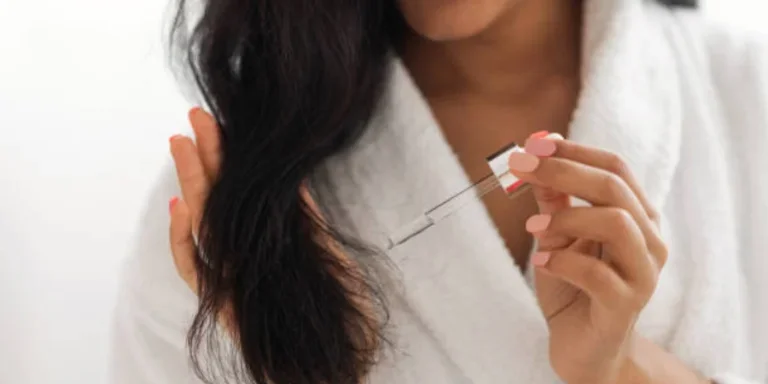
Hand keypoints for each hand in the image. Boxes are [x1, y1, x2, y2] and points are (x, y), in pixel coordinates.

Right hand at [167, 107, 369, 338]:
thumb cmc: (340, 314)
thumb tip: (292, 178)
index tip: (224, 123)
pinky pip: (194, 270)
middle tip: (196, 116)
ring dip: (191, 184)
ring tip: (182, 144)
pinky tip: (183, 205)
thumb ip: (304, 221)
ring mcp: (230, 279)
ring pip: (201, 226)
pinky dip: (183, 239)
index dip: (228, 160)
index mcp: (265, 244)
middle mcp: (242, 258)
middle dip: (205, 157)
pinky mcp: (222, 304)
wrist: (340, 363)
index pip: (239, 195)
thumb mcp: (327, 255)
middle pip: (216, 200)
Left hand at [509, 137, 666, 383]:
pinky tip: (541, 261)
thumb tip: (533, 157)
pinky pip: (597, 273)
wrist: (585, 349)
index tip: (534, 143)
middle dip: (563, 170)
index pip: (615, 167)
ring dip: (566, 215)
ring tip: (533, 226)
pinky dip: (562, 261)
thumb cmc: (573, 288)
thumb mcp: (557, 237)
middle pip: (613, 187)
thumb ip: (552, 200)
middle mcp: (649, 240)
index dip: (574, 151)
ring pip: (616, 222)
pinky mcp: (625, 306)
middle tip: (521, 167)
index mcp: (636, 216)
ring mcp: (642, 273)